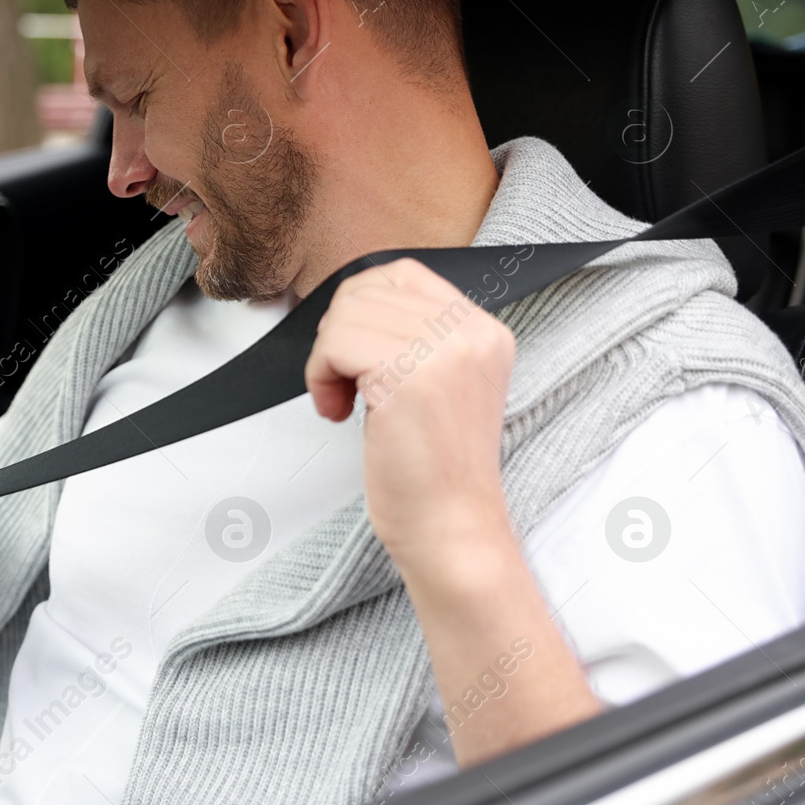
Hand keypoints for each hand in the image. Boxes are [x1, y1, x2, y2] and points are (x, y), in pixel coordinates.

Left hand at [304, 257, 515, 565]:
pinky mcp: (410, 374)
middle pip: (369, 287)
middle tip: (343, 383)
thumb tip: (354, 304)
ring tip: (341, 401)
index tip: (355, 358)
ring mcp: (445, 349)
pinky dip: (320, 376)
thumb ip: (413, 336)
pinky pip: (335, 343)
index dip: (359, 309)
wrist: (452, 530)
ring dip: (325, 358)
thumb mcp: (439, 385)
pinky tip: (337, 411)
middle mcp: (473, 332)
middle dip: (337, 333)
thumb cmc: (434, 471)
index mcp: (485, 330)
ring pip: (346, 313)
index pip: (403, 274)